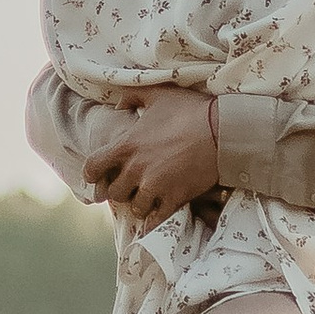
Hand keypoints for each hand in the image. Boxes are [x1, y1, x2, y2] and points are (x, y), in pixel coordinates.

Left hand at [82, 86, 220, 227]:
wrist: (222, 130)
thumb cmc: (189, 110)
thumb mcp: (158, 94)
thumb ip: (131, 96)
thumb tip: (117, 105)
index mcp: (127, 145)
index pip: (93, 167)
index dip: (92, 173)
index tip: (97, 175)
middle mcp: (136, 169)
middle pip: (113, 193)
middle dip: (119, 190)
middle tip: (128, 185)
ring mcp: (155, 186)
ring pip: (134, 207)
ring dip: (138, 203)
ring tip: (146, 197)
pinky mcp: (174, 199)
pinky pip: (155, 219)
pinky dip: (153, 219)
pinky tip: (155, 216)